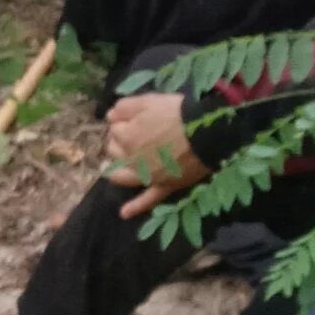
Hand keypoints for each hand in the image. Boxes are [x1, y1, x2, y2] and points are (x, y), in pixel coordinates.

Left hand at [105, 92, 205, 219]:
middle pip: (115, 151)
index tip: (132, 117)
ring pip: (123, 175)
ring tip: (109, 170)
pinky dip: (136, 207)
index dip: (122, 122)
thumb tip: (109, 116)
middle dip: (118, 142)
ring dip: (115, 172)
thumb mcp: (148, 100)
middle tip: (131, 135)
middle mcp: (131, 159)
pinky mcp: (164, 186)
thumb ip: (124, 107)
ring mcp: (147, 175)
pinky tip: (124, 214)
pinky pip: (148, 199)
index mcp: (126, 136)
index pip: (115, 129)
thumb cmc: (176, 113)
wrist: (204, 133)